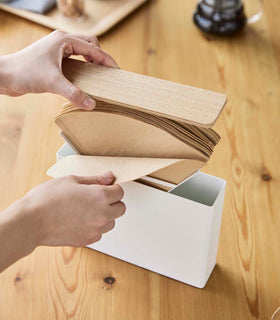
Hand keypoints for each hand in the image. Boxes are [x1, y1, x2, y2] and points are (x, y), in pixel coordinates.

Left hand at [0, 30, 118, 108]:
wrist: (4, 76)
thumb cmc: (24, 73)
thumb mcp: (53, 83)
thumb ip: (74, 94)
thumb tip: (91, 104)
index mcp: (63, 41)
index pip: (92, 47)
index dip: (106, 59)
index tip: (116, 70)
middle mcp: (61, 42)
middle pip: (89, 44)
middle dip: (100, 57)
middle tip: (107, 73)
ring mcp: (56, 50)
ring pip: (81, 51)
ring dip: (91, 61)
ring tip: (98, 75)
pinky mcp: (52, 60)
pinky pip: (74, 60)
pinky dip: (82, 66)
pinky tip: (83, 79)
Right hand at [22, 172, 124, 246]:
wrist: (31, 222)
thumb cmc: (47, 199)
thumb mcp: (71, 180)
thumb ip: (94, 179)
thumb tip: (109, 176)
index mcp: (100, 196)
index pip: (120, 192)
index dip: (112, 187)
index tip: (104, 187)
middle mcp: (102, 214)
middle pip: (121, 208)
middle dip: (112, 202)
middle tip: (97, 198)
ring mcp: (96, 229)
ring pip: (111, 222)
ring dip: (106, 215)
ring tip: (87, 209)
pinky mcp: (87, 240)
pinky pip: (99, 233)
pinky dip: (95, 227)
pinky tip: (80, 220)